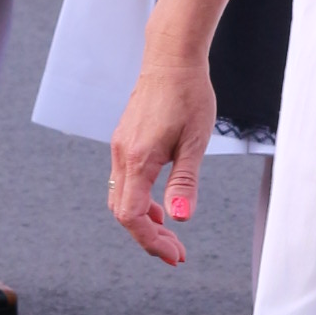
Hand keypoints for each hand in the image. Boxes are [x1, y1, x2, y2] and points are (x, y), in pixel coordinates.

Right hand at [108, 46, 216, 265]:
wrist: (171, 60)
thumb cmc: (188, 96)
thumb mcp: (195, 143)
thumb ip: (185, 183)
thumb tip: (180, 219)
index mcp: (138, 159)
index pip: (130, 215)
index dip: (150, 241)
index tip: (174, 254)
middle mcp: (122, 156)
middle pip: (122, 212)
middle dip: (148, 237)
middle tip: (176, 253)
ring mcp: (120, 149)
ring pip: (121, 199)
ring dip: (144, 221)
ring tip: (171, 236)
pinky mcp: (125, 143)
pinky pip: (124, 182)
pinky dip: (140, 202)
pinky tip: (160, 207)